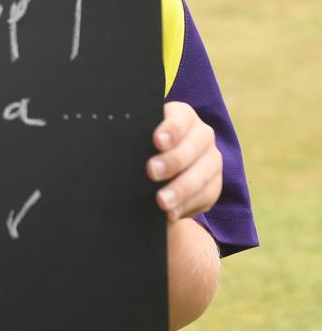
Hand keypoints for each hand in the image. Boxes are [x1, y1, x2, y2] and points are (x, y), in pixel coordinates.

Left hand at [147, 102, 222, 221]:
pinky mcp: (214, 184)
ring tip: (162, 202)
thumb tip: (114, 143)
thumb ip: (135, 139)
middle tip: (152, 172)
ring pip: (203, 173)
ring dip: (181, 189)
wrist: (162, 169)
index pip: (180, 118)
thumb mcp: (140, 138)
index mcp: (183, 117)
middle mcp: (202, 135)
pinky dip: (188, 205)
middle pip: (194, 146)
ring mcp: (211, 159)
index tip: (157, 140)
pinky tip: (173, 214)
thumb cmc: (143, 147)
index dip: (171, 129)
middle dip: (173, 161)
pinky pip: (207, 195)